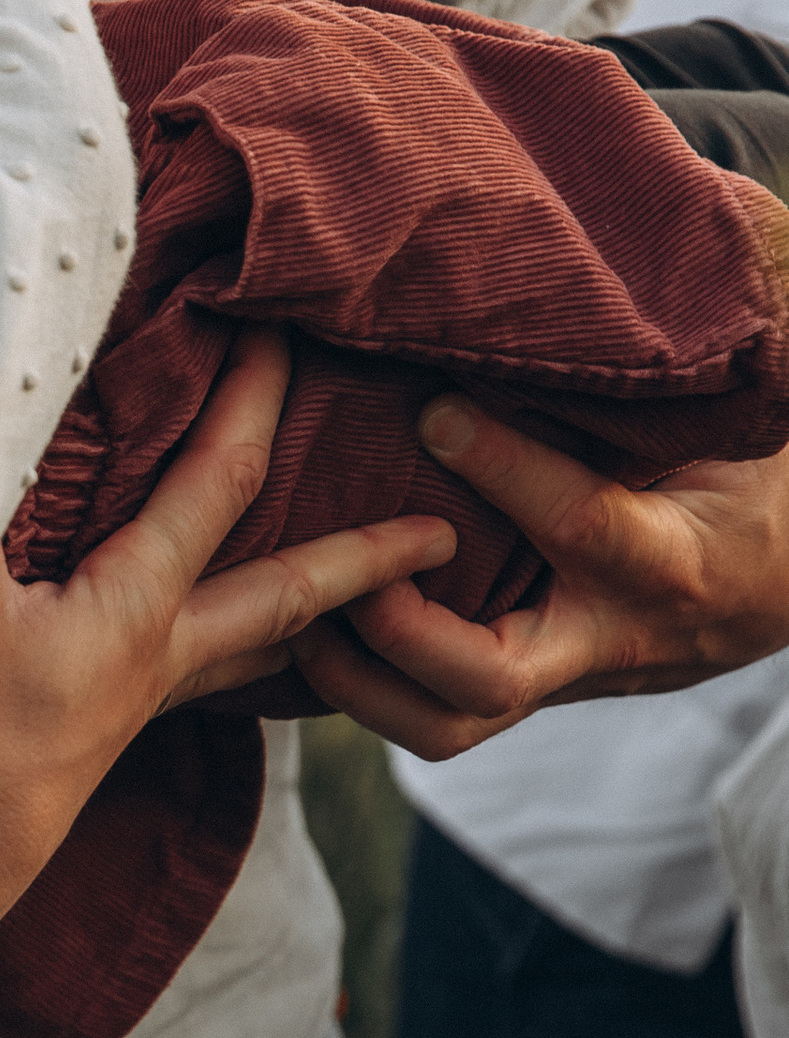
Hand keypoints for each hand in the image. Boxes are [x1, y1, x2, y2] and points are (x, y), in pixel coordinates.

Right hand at [0, 332, 455, 1005]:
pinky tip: (199, 635)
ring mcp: (115, 720)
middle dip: (362, 558)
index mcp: (127, 621)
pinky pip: (177, 676)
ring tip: (363, 589)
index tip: (294, 333)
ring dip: (302, 614)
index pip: (219, 486)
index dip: (254, 400)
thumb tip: (10, 372)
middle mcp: (144, 674)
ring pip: (238, 654)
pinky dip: (213, 642)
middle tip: (445, 530)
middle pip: (283, 601)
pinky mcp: (75, 751)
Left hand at [288, 398, 788, 760]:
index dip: (503, 468)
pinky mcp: (521, 691)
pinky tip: (304, 623)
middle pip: (487, 681)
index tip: (433, 408)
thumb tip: (563, 312)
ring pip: (446, 725)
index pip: (580, 525)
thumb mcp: (723, 436)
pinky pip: (432, 709)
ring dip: (357, 682)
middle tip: (339, 572)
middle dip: (397, 634)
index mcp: (667, 562)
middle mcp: (605, 639)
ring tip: (298, 609)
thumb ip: (646, 395)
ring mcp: (558, 680)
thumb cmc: (754, 489)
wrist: (785, 587)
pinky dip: (362, 678)